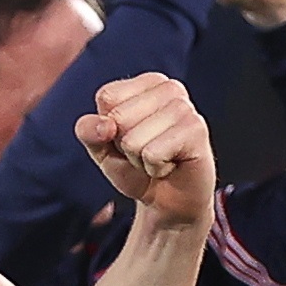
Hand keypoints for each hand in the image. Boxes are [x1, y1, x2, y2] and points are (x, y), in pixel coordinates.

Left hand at [76, 72, 214, 226]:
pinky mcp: (196, 130)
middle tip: (147, 152)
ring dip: (140, 159)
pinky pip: (152, 153)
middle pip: (119, 117)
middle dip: (126, 146)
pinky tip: (171, 165)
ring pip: (133, 139)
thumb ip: (88, 130)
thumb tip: (106, 126)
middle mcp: (170, 88)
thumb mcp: (101, 148)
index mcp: (146, 83)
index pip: (107, 97)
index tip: (130, 138)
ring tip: (160, 159)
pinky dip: (155, 168)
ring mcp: (185, 108)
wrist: (169, 202)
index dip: (109, 128)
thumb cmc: (137, 169)